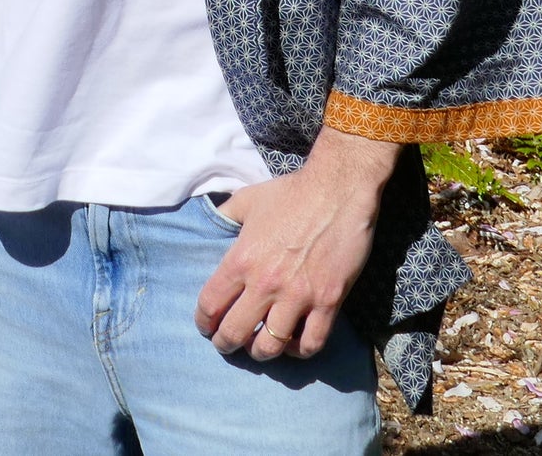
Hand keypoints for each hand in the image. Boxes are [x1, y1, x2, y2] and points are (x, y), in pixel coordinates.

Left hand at [194, 127, 400, 360]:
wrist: (338, 188)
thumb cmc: (291, 192)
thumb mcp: (248, 199)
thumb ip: (226, 216)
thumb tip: (211, 225)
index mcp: (242, 258)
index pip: (210, 304)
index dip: (204, 321)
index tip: (207, 325)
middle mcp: (265, 282)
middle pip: (235, 333)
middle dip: (226, 343)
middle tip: (227, 343)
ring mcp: (298, 295)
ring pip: (271, 346)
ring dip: (261, 352)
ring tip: (259, 347)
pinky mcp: (327, 301)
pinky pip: (310, 343)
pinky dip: (299, 350)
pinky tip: (294, 343)